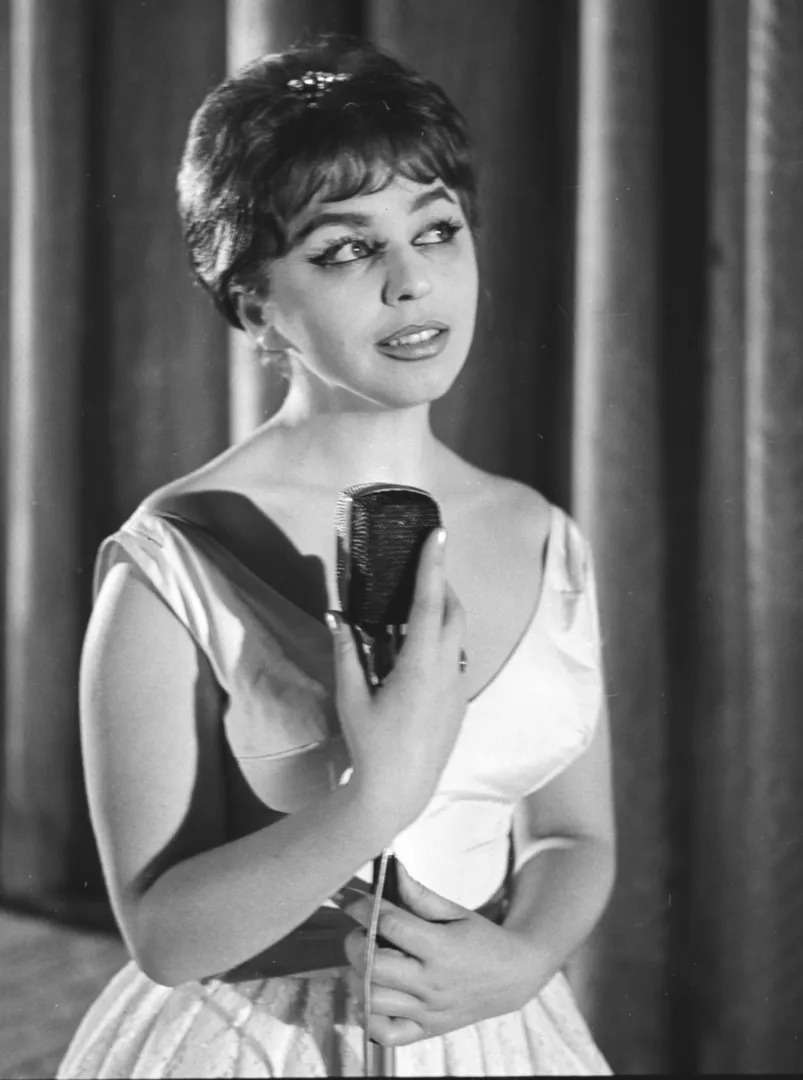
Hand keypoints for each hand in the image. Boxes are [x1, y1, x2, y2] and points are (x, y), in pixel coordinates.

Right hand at [328, 528, 467, 830]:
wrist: (400, 794)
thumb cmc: (371, 746)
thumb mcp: (351, 699)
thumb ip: (347, 654)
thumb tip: (337, 617)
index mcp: (420, 666)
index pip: (430, 602)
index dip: (434, 564)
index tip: (439, 533)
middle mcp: (447, 671)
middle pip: (454, 611)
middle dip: (441, 583)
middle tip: (419, 568)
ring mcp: (458, 688)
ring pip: (458, 635)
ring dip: (442, 613)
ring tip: (412, 609)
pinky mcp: (460, 703)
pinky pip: (455, 658)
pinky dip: (441, 642)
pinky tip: (415, 653)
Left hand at [343, 861, 540, 1046]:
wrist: (514, 977)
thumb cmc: (482, 939)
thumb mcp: (456, 911)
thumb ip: (420, 895)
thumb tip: (392, 871)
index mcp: (440, 947)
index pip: (390, 924)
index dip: (363, 908)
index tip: (351, 901)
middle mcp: (432, 983)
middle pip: (373, 966)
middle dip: (354, 944)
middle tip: (357, 933)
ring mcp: (428, 1010)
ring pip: (373, 1001)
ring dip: (357, 978)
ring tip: (363, 963)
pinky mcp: (426, 1030)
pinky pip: (386, 1033)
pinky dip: (368, 1016)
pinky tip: (369, 995)